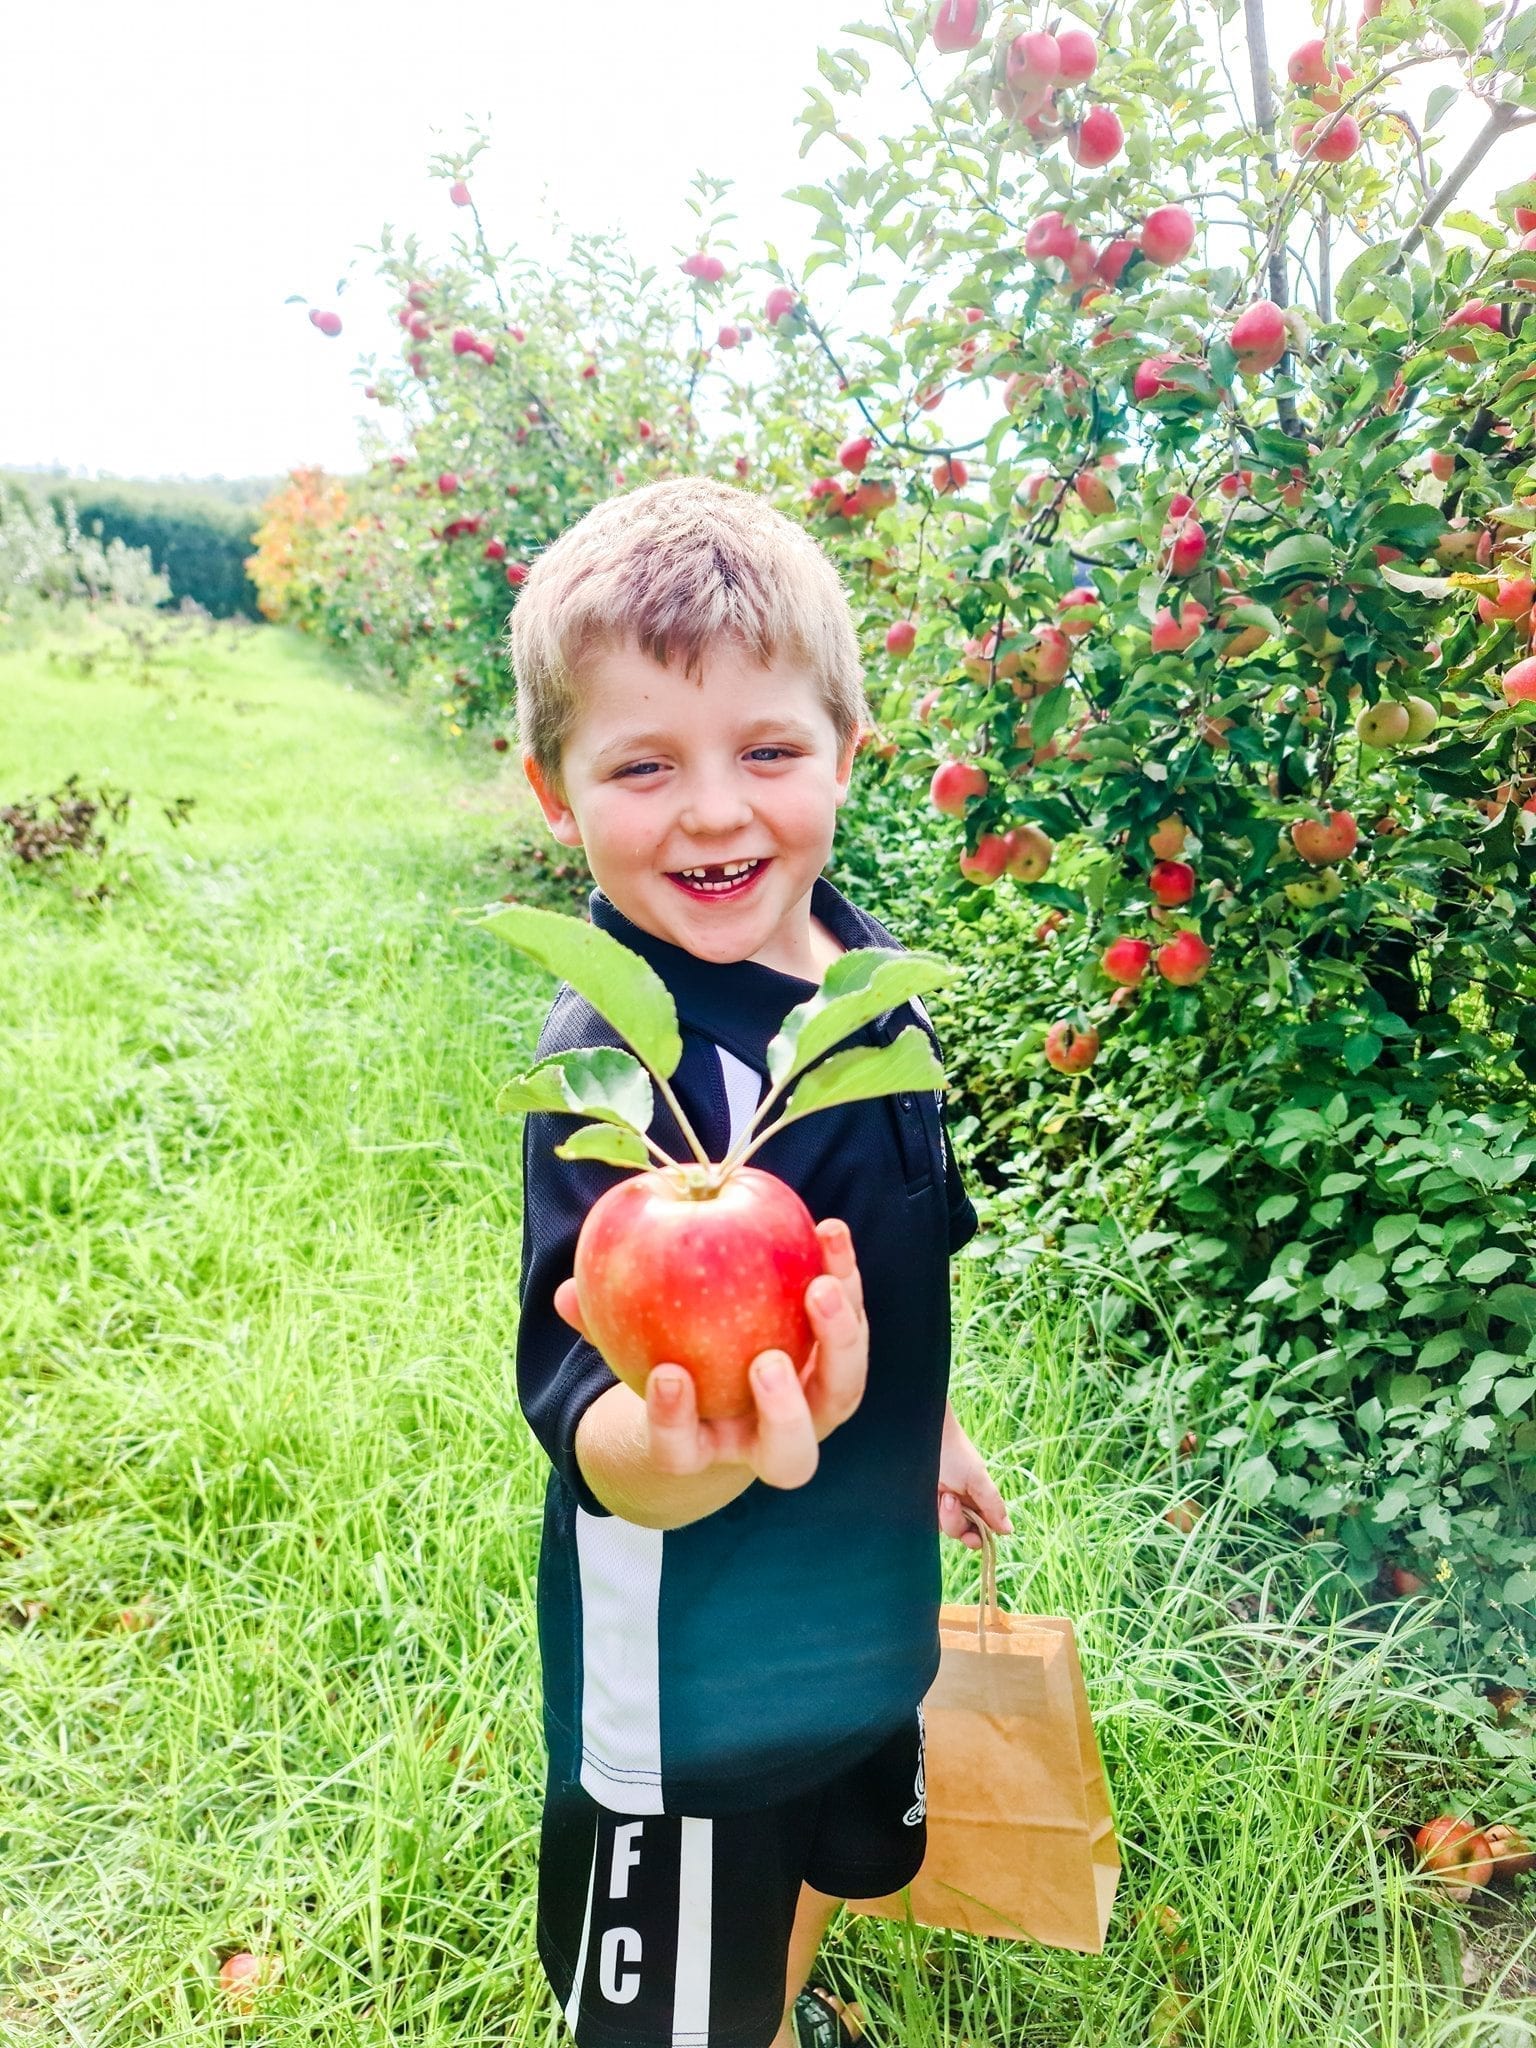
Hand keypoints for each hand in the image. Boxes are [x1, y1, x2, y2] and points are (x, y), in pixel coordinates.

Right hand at [553, 1217, 867, 1492]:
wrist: (727, 1385)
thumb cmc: (669, 1363)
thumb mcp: (631, 1348)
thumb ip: (602, 1325)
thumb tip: (566, 1294)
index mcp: (703, 1448)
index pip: (683, 1452)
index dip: (673, 1422)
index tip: (668, 1376)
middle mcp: (764, 1442)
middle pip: (789, 1456)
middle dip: (783, 1411)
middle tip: (768, 1361)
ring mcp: (813, 1410)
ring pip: (840, 1397)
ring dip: (837, 1342)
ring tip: (818, 1286)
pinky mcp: (840, 1364)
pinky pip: (852, 1333)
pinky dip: (846, 1282)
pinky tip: (830, 1233)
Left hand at [938, 1407, 1012, 1549]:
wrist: (924, 1435)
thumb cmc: (954, 1452)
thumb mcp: (978, 1478)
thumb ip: (993, 1505)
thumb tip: (1008, 1530)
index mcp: (976, 1498)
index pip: (982, 1528)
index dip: (979, 1536)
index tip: (974, 1537)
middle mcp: (959, 1503)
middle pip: (962, 1532)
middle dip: (958, 1523)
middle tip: (952, 1503)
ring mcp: (938, 1504)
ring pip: (944, 1528)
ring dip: (945, 1515)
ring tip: (943, 1493)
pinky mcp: (921, 1504)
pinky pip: (926, 1522)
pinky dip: (930, 1515)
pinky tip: (933, 1499)